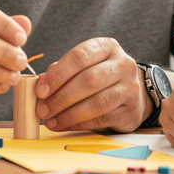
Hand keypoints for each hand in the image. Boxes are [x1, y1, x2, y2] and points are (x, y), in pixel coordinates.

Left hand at [34, 38, 148, 132]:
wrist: (134, 93)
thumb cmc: (101, 76)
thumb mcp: (84, 65)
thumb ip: (61, 71)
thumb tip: (40, 84)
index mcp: (107, 47)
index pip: (80, 57)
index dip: (58, 75)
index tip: (40, 90)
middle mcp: (123, 65)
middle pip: (89, 80)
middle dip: (61, 97)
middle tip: (43, 110)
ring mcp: (130, 88)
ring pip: (97, 102)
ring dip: (69, 114)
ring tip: (51, 121)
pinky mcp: (131, 111)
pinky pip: (102, 119)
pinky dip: (80, 124)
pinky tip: (66, 125)